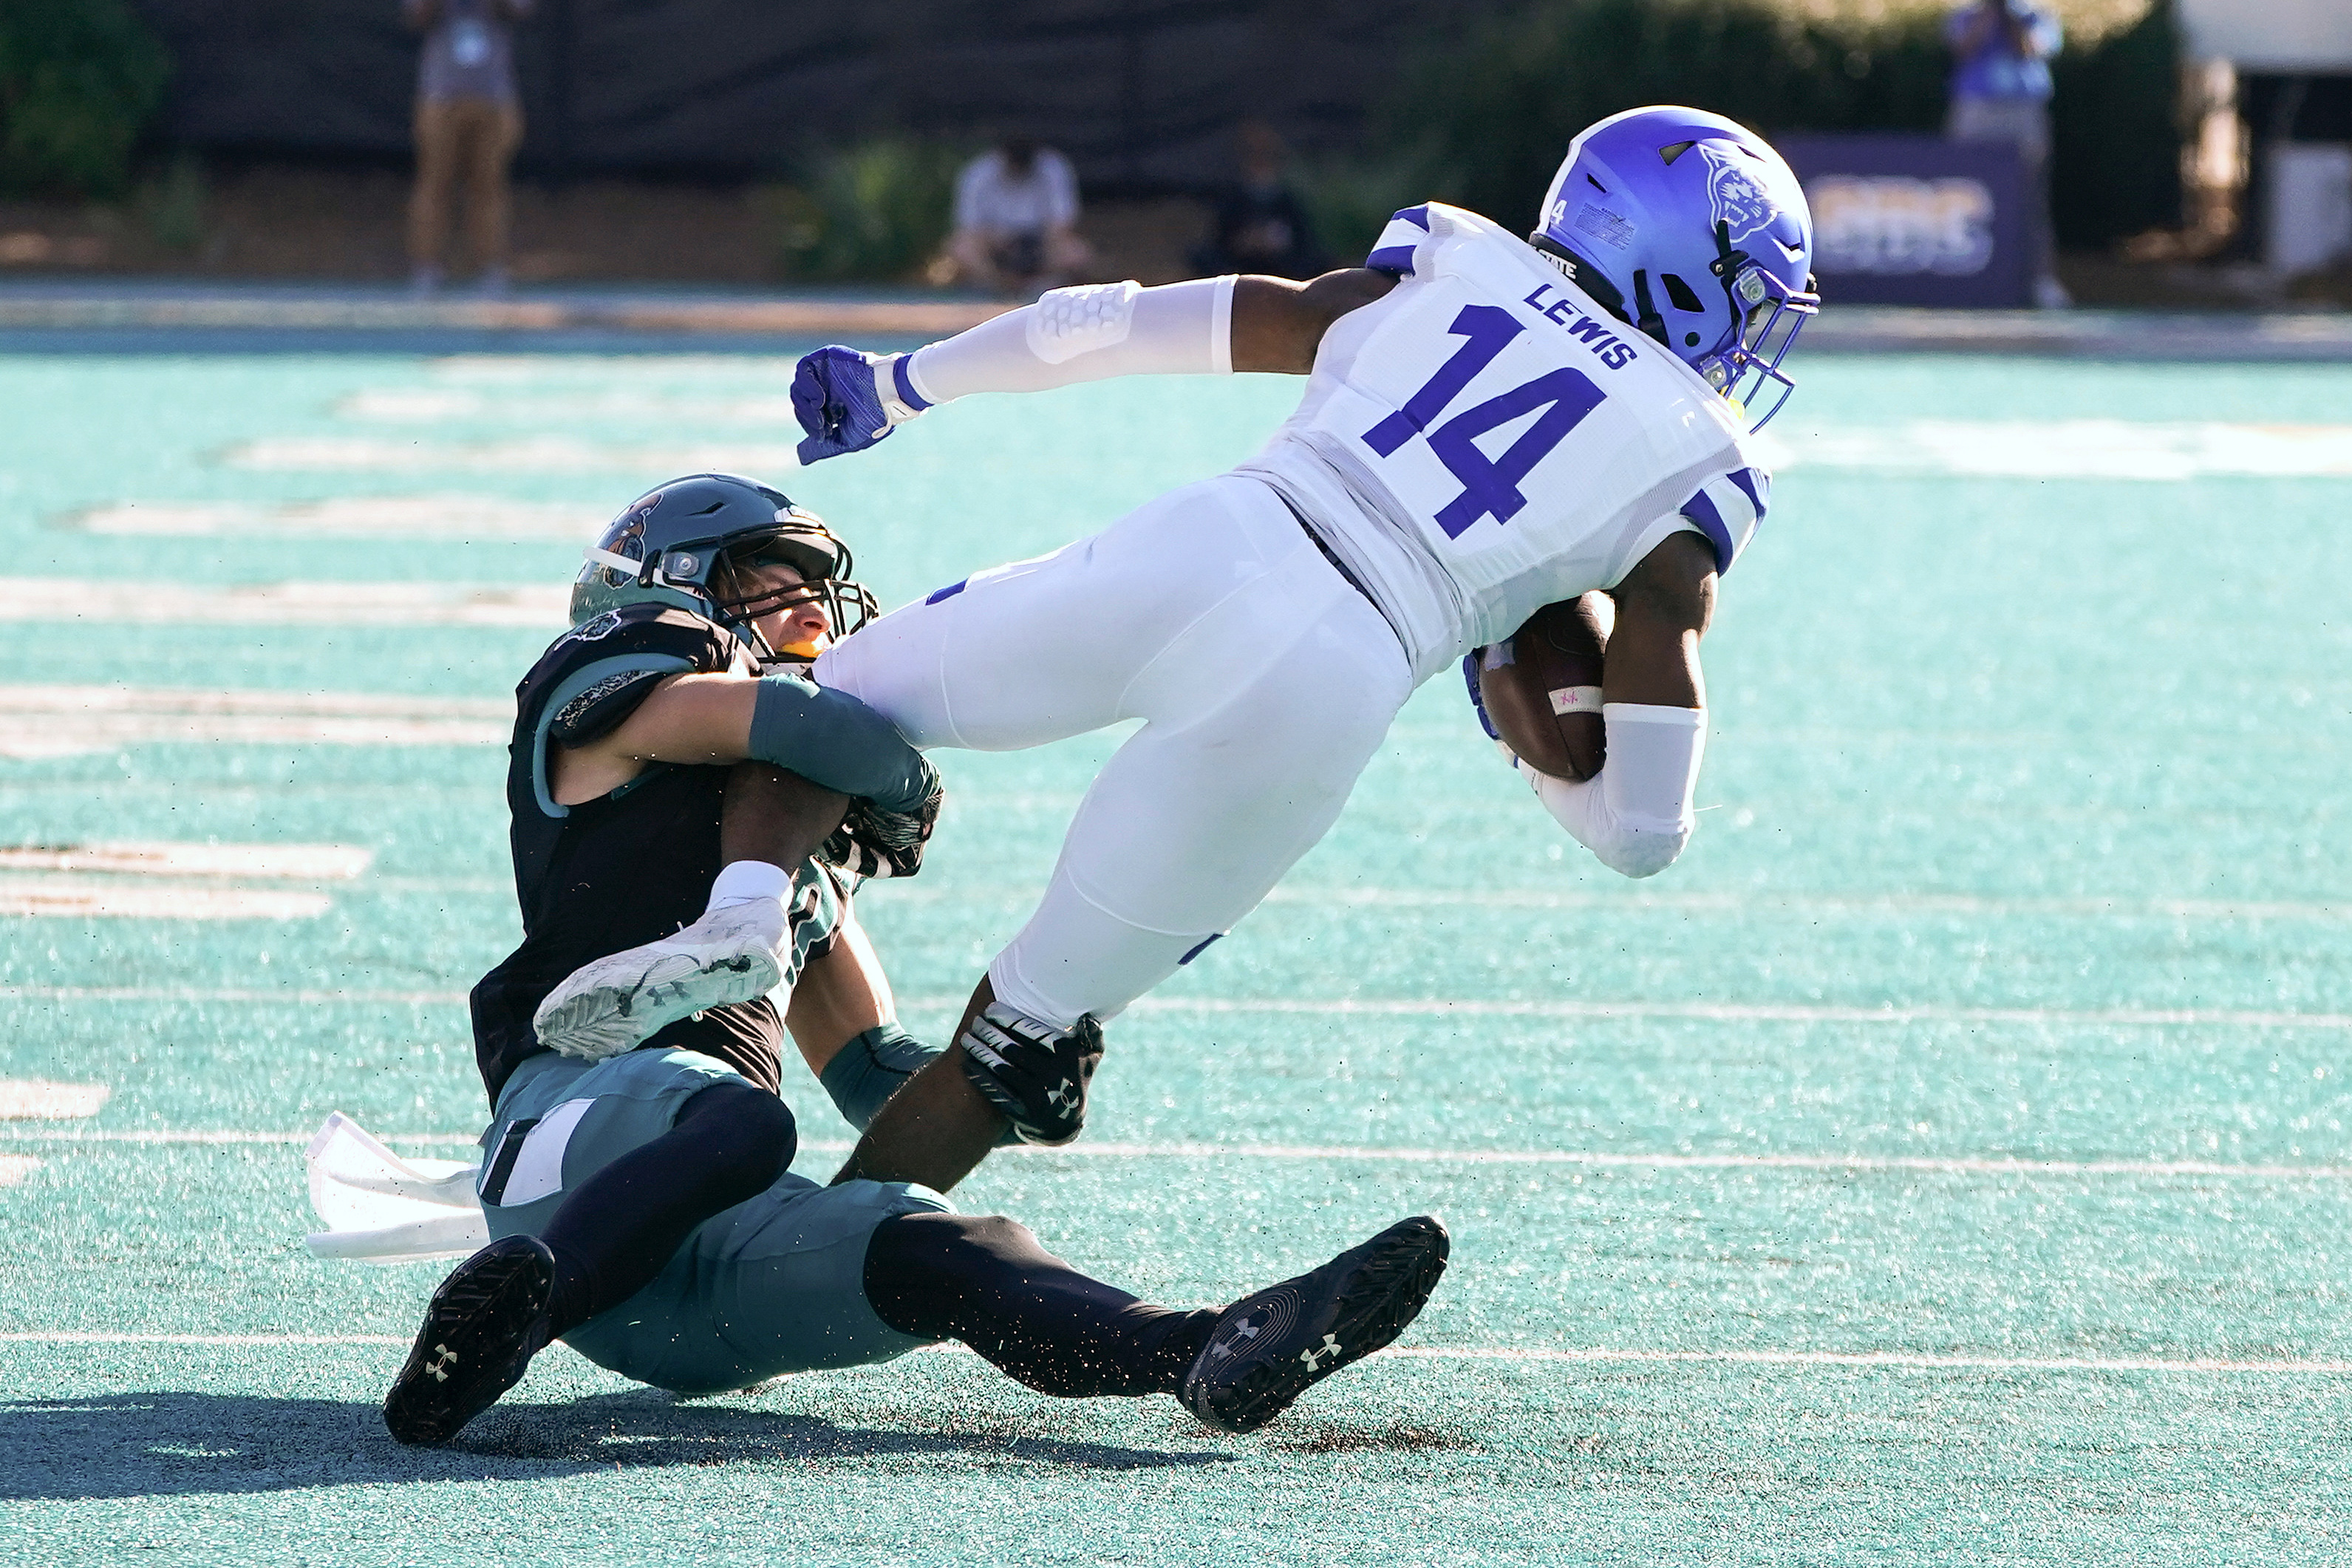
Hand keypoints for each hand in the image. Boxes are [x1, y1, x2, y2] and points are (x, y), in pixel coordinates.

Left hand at [792, 346, 895, 464]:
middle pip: (801, 402)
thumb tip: (802, 457)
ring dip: (806, 404)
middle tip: (822, 425)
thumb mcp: (847, 438)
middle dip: (807, 418)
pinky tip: (820, 398)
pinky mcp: (827, 357)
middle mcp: (828, 387)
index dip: (811, 426)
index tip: (825, 433)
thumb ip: (825, 446)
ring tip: (820, 409)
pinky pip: (804, 367)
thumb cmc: (874, 417)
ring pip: (799, 387)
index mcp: (833, 404)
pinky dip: (807, 386)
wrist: (889, 394)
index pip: (808, 415)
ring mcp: (827, 372)